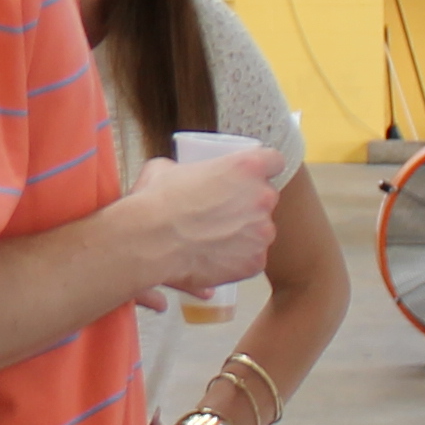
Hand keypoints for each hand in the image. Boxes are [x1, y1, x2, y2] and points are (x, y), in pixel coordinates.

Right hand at [112, 152, 277, 300]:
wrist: (150, 241)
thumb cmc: (156, 201)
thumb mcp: (166, 168)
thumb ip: (186, 169)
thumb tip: (180, 174)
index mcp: (247, 167)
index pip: (274, 161)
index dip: (262, 169)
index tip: (251, 177)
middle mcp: (263, 198)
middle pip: (266, 199)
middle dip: (248, 205)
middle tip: (221, 212)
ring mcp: (262, 233)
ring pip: (259, 231)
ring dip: (243, 233)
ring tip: (212, 239)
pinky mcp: (255, 263)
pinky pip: (251, 258)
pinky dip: (236, 259)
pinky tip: (213, 257)